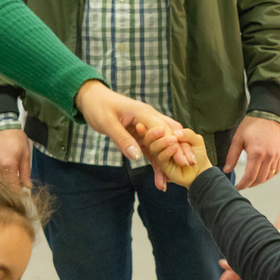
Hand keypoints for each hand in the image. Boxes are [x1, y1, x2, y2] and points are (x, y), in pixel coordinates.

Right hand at [0, 128, 30, 187]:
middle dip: (13, 187)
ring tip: (12, 176)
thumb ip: (25, 172)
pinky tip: (4, 171)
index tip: (24, 190)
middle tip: (19, 183)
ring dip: (5, 182)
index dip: (19, 190)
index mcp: (9, 165)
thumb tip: (27, 186)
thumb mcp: (25, 154)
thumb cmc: (14, 137)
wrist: (1, 126)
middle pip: (5, 186)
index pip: (13, 186)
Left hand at [75, 80, 194, 186]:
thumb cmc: (99, 107)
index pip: (164, 130)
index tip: (182, 161)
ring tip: (169, 180)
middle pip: (170, 136)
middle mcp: (149, 118)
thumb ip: (123, 139)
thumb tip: (136, 156)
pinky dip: (156, 162)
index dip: (174, 146)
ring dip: (168, 160)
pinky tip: (159, 177)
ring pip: (163, 144)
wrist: (92, 99)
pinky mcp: (141, 135)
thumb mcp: (107, 123)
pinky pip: (152, 149)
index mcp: (144, 113)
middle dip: (179, 152)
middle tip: (187, 168)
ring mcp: (147, 127)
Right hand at [138, 123, 209, 188]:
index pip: (155, 130)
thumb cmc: (198, 153)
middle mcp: (162, 145)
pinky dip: (167, 151)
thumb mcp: (196, 140)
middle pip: (149, 138)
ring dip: (162, 142)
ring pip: (153, 148)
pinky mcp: (163, 166)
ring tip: (173, 140)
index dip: (146, 128)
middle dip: (152, 133)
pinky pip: (161, 158)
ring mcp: (161, 155)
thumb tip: (176, 133)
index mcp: (167, 135)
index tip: (140, 124)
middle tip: (162, 129)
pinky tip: (175, 147)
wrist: (200, 169)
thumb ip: (187, 134)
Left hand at [223, 116, 279, 189]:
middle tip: (242, 185)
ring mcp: (276, 156)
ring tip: (250, 180)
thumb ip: (232, 156)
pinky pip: (275, 171)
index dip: (242, 185)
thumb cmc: (252, 125)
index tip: (237, 187)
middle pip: (259, 179)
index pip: (250, 176)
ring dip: (258, 181)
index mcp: (256, 153)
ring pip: (268, 177)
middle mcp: (268, 157)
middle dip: (249, 185)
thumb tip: (226, 170)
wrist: (268, 114)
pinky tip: (261, 174)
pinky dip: (268, 176)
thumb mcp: (238, 139)